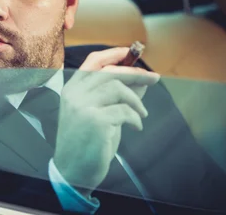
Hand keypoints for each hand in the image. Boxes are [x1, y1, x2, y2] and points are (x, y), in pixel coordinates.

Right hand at [53, 47, 159, 196]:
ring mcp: (83, 106)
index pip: (93, 61)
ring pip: (118, 89)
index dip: (114, 54)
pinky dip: (135, 118)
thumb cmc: (86, 142)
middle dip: (136, 74)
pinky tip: (136, 127)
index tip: (131, 53)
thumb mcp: (101, 113)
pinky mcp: (95, 121)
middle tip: (154, 79)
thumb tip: (140, 81)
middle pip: (110, 72)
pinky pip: (124, 111)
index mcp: (72, 89)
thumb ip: (117, 96)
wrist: (72, 171)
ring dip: (136, 101)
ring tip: (142, 113)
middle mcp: (75, 94)